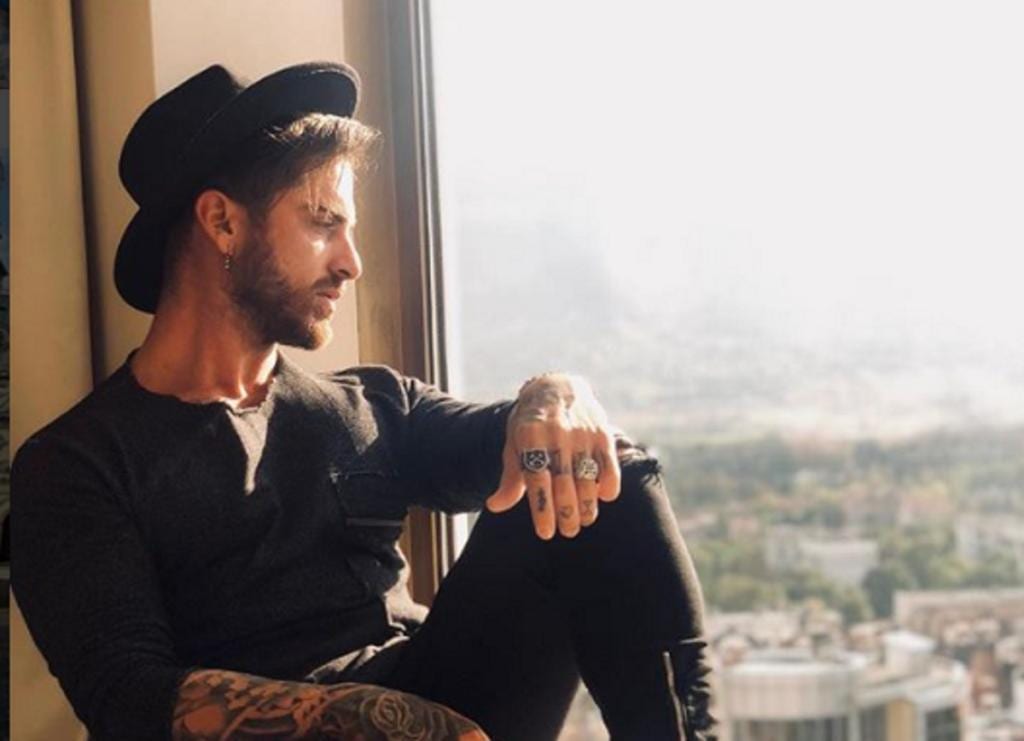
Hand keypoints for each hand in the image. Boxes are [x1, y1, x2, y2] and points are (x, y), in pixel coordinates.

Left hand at [485, 372, 620, 538]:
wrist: (558, 387)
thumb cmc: (531, 424)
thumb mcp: (515, 444)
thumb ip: (510, 477)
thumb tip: (495, 506)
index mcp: (529, 436)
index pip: (536, 479)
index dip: (542, 509)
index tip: (545, 533)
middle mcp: (557, 434)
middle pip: (563, 483)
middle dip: (566, 513)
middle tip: (567, 532)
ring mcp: (582, 434)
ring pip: (587, 479)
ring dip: (587, 505)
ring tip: (583, 521)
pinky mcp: (602, 434)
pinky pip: (609, 466)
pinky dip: (608, 485)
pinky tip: (601, 498)